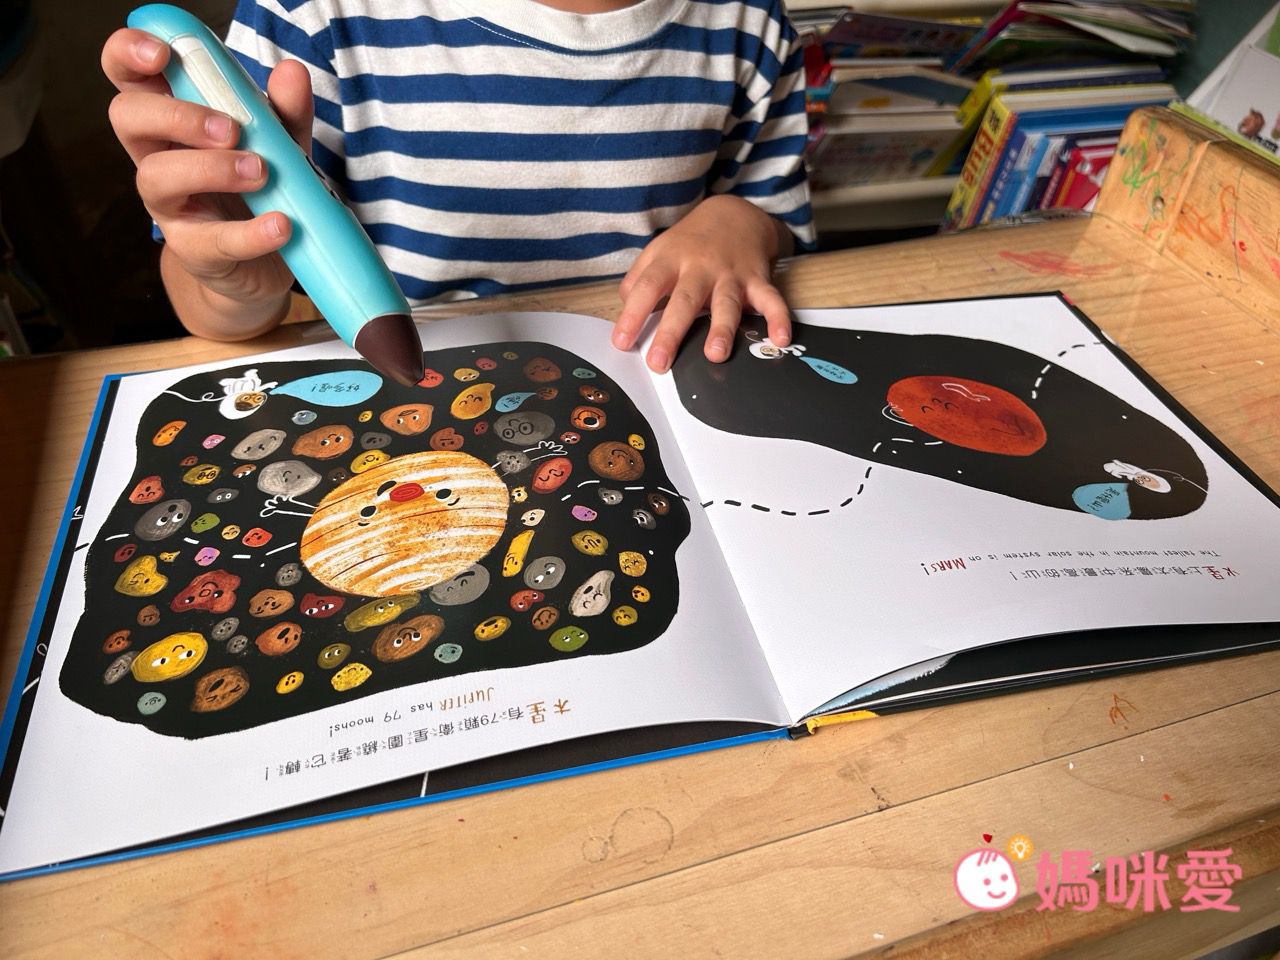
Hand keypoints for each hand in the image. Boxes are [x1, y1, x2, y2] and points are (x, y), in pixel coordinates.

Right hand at [102, 29, 313, 336]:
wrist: (267, 263)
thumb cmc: (260, 190)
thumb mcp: (279, 144)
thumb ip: (285, 111)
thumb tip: (292, 73)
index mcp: (170, 119)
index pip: (129, 75)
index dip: (130, 55)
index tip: (162, 54)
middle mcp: (158, 157)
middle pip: (128, 118)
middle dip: (175, 115)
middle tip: (230, 129)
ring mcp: (170, 206)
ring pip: (157, 177)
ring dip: (210, 169)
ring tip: (260, 172)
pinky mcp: (194, 251)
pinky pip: (211, 241)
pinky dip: (250, 233)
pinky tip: (280, 224)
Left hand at [613, 194, 793, 372]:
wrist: (734, 213)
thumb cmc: (691, 242)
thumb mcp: (658, 252)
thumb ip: (638, 279)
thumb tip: (625, 307)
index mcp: (671, 261)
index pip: (648, 287)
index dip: (633, 314)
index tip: (622, 342)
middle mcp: (700, 268)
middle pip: (684, 301)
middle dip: (672, 333)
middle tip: (659, 362)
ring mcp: (731, 274)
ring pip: (726, 303)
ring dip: (722, 329)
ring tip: (715, 355)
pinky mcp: (757, 280)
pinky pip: (771, 299)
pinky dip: (778, 318)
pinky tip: (779, 338)